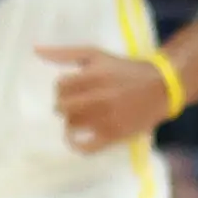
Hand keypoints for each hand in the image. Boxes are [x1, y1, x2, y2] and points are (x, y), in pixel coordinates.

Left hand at [38, 45, 173, 151]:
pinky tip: (74, 139)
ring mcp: (108, 118)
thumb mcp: (95, 54)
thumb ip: (65, 53)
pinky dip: (76, 145)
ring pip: (72, 124)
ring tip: (80, 115)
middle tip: (73, 103)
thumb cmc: (124, 69)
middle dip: (63, 104)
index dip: (61, 88)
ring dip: (70, 120)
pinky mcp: (115, 135)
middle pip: (62, 106)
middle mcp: (99, 98)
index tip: (69, 89)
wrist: (162, 87)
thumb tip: (35, 50)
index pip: (60, 86)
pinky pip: (88, 147)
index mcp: (93, 76)